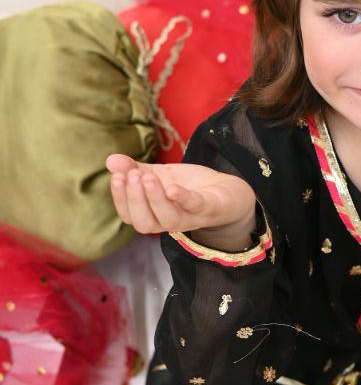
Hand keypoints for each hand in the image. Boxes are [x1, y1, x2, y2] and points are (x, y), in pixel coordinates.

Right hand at [105, 154, 255, 236]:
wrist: (227, 192)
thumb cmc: (189, 186)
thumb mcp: (159, 175)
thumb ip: (134, 168)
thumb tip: (109, 160)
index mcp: (154, 213)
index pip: (129, 216)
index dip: (120, 198)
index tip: (117, 176)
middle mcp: (170, 220)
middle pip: (145, 223)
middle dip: (134, 199)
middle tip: (132, 176)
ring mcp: (190, 216)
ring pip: (167, 219)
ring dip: (154, 199)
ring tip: (147, 177)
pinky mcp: (209, 208)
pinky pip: (195, 207)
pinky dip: (183, 199)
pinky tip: (172, 188)